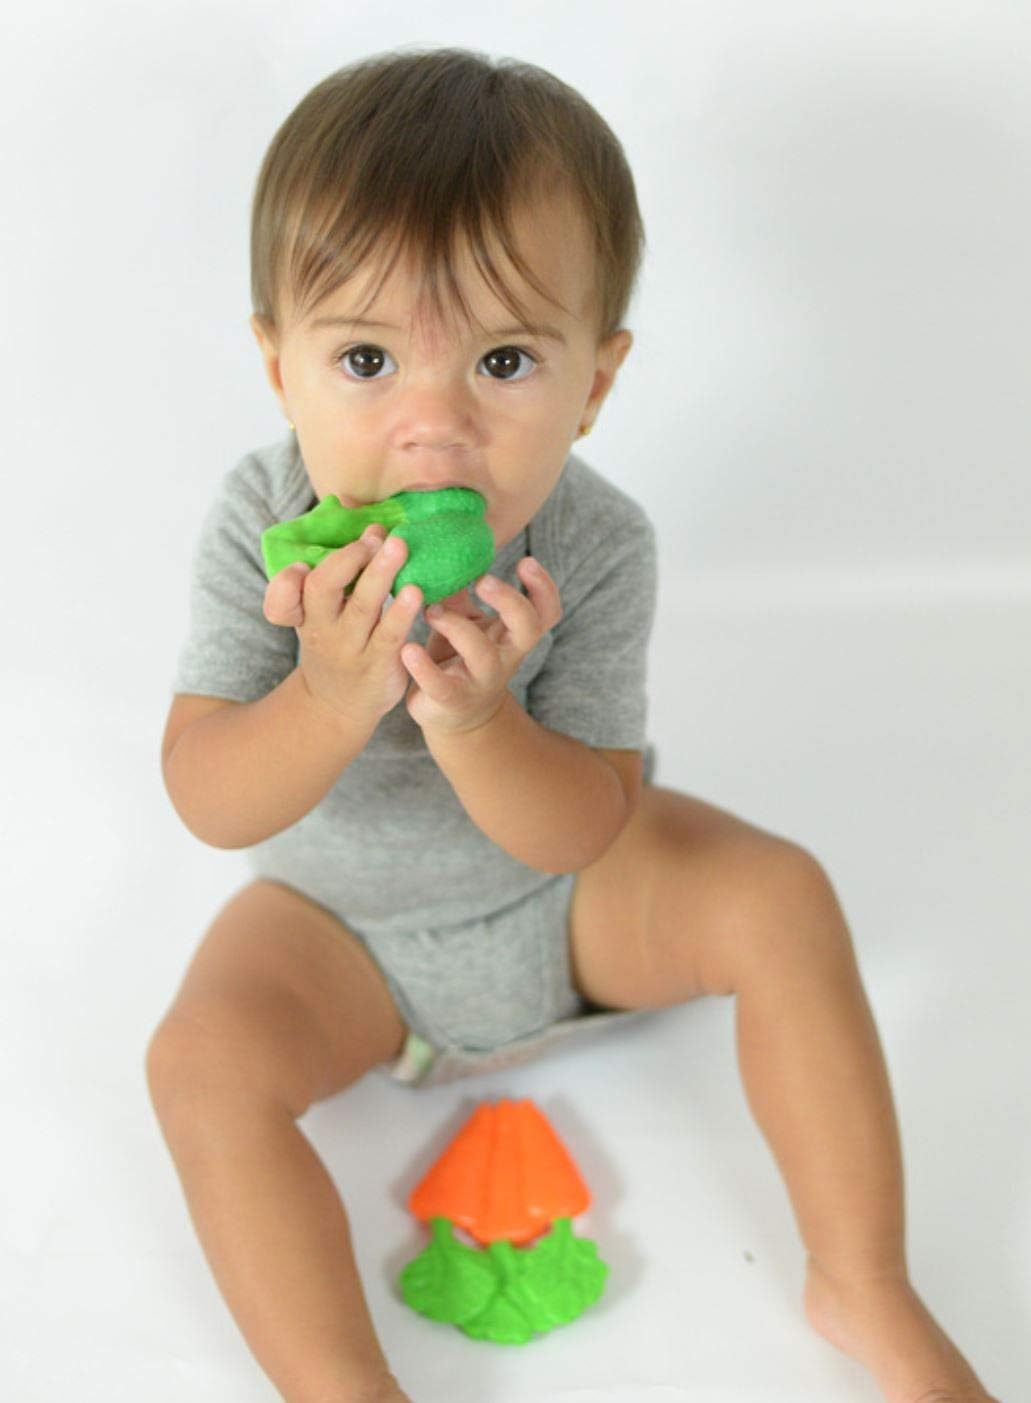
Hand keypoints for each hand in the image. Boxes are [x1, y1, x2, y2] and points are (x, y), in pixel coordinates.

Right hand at [262, 523, 423, 727]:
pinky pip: (389, 634)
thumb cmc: (335, 647)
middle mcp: (322, 631)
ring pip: (361, 607)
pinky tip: (416, 591)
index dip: (284, 583)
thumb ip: (334, 573)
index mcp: (303, 616)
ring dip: (380, 574)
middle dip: (347, 559)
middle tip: (374, 537)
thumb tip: (359, 514)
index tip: (301, 564)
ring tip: (398, 546)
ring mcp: (350, 649)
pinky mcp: (378, 666)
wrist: (337, 708)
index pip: (281, 599)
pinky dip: (401, 611)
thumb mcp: (318, 617)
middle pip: (322, 589)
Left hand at [402, 557, 561, 735]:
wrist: (452, 716)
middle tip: (484, 580)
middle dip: (509, 601)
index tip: (525, 561)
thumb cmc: (459, 658)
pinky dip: (423, 667)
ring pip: (482, 654)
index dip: (544, 588)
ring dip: (456, 626)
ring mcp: (480, 681)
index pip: (546, 612)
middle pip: (529, 629)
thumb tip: (446, 546)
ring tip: (430, 610)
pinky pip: (441, 685)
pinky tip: (408, 649)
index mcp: (511, 635)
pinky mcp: (451, 700)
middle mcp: (504, 658)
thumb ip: (461, 590)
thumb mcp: (466, 622)